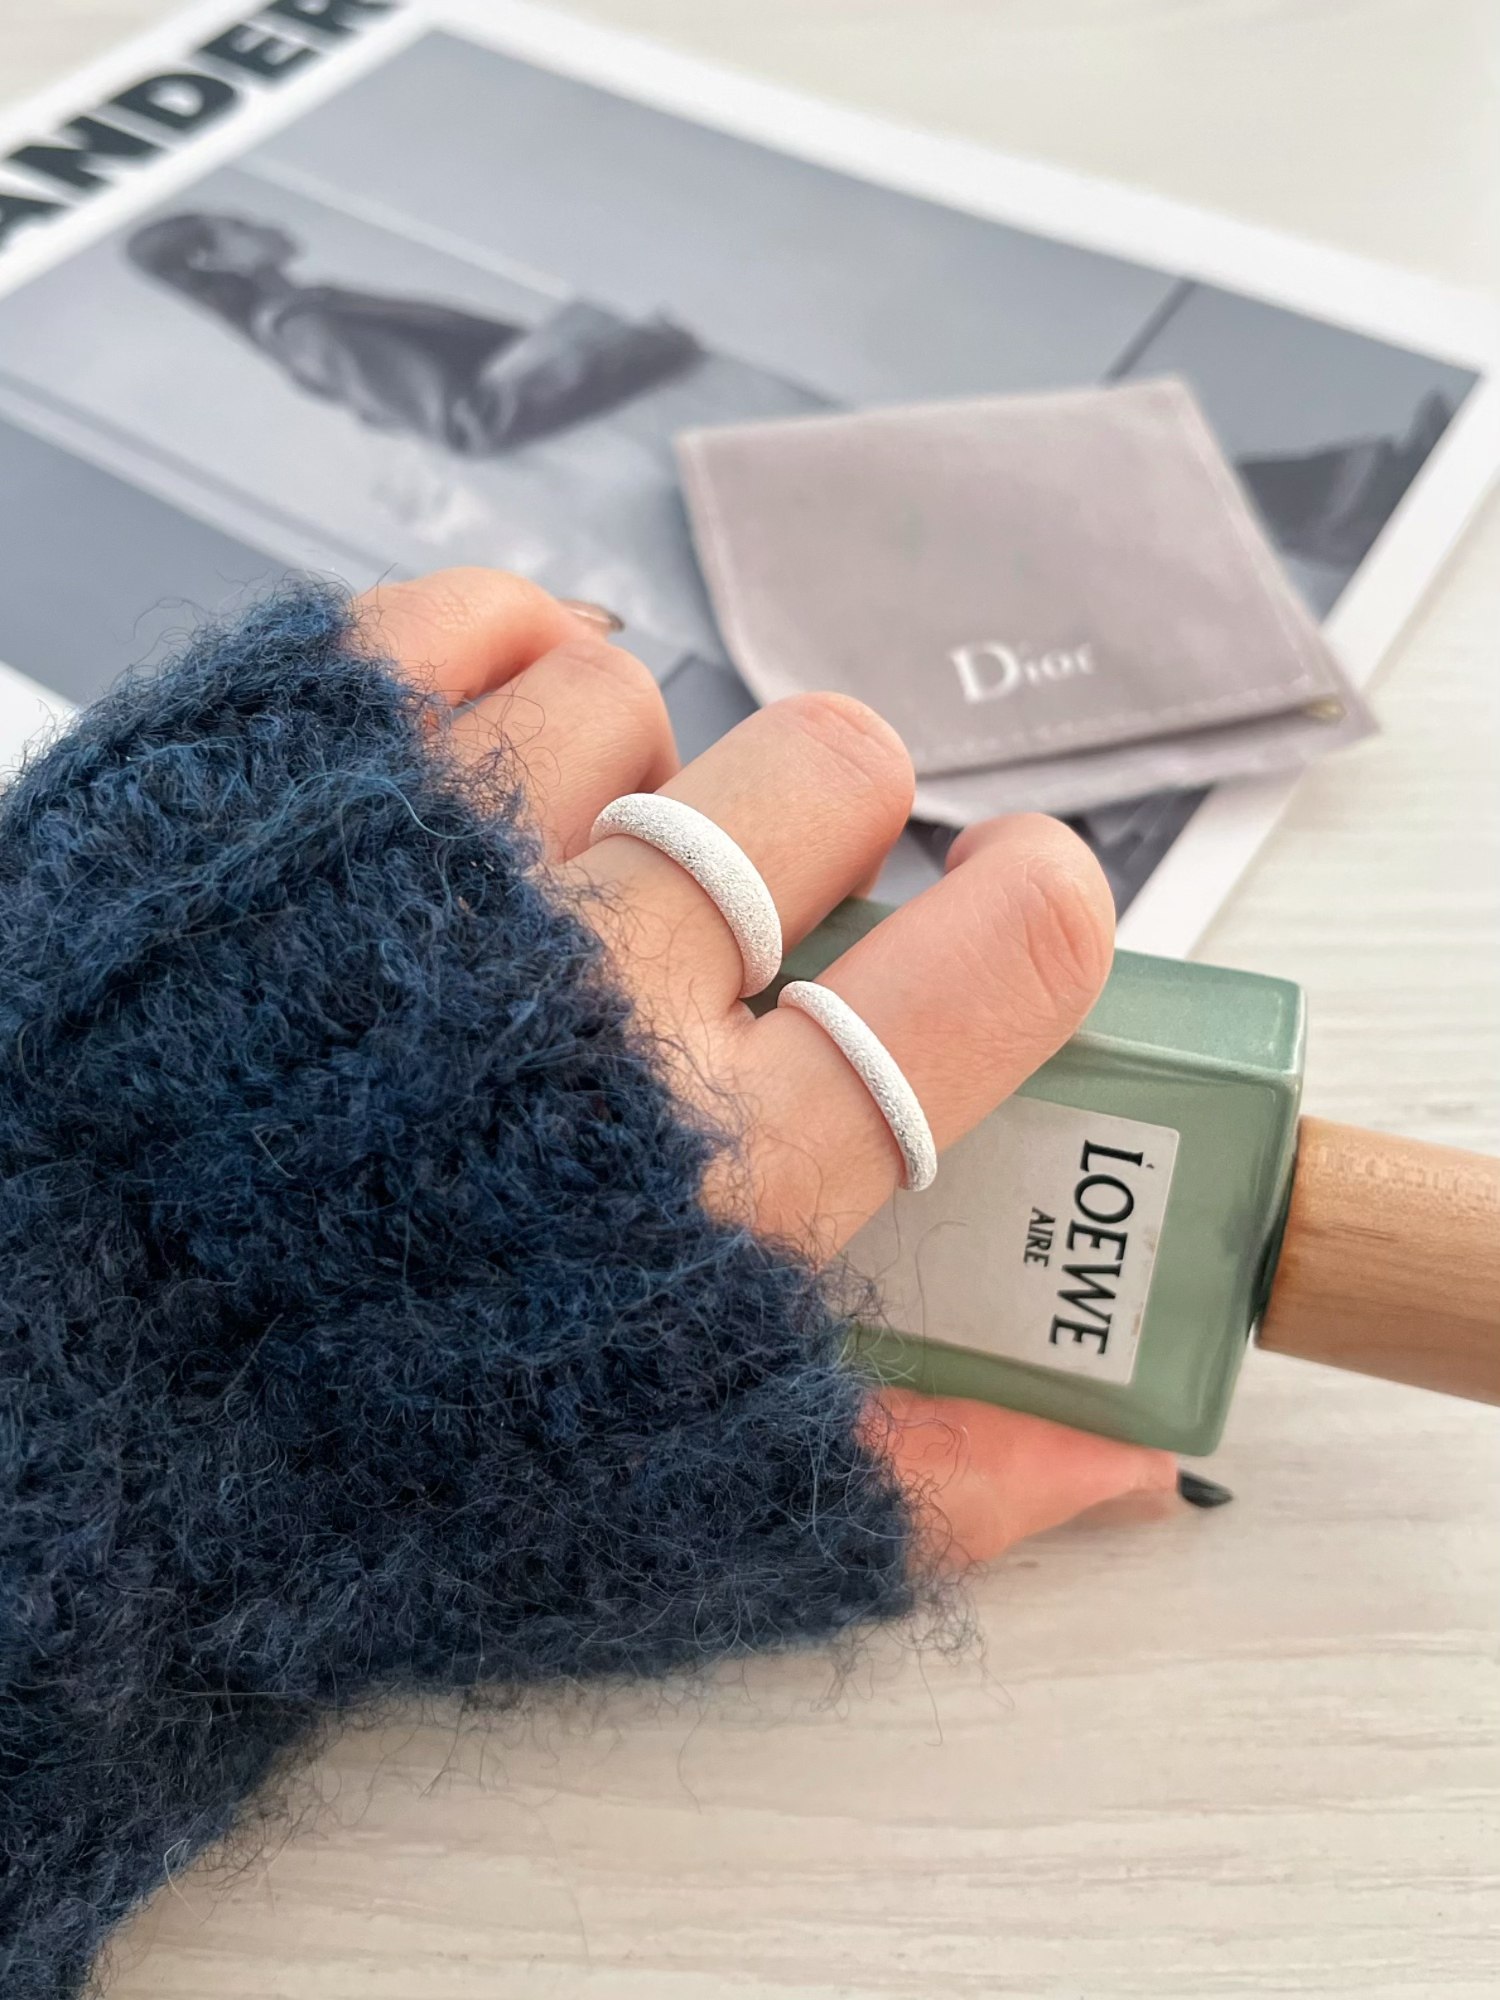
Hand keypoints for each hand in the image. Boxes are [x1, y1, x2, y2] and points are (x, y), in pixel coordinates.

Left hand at [359, 568, 1178, 1566]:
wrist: (56, 1399)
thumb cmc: (343, 1472)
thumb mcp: (675, 1528)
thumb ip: (929, 1484)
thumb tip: (1121, 1458)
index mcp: (727, 1178)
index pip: (987, 969)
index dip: (1042, 906)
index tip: (1032, 891)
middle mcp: (605, 996)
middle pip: (830, 779)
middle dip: (833, 818)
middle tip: (764, 896)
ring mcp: (448, 861)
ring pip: (645, 699)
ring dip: (640, 771)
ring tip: (572, 869)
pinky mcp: (301, 772)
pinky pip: (479, 619)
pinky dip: (517, 648)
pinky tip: (507, 735)